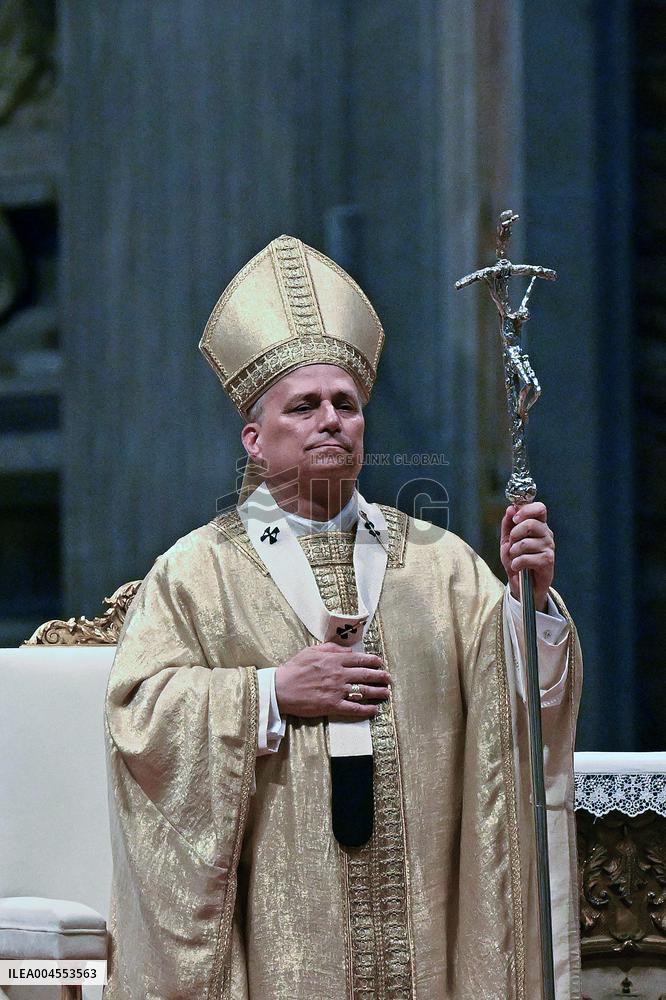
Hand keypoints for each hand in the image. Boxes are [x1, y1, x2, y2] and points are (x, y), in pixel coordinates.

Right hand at [275, 642, 390, 719]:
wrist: (281, 688)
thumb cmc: (294, 668)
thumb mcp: (311, 651)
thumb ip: (332, 648)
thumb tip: (348, 650)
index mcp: (334, 660)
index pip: (360, 659)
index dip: (373, 661)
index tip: (380, 663)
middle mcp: (339, 674)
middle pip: (366, 674)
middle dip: (380, 676)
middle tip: (388, 678)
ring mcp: (337, 691)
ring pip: (364, 691)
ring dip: (378, 692)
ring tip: (386, 693)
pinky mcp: (332, 706)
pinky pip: (354, 708)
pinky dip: (366, 710)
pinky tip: (374, 710)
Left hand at [500, 501, 554, 611]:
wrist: (522, 585)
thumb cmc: (516, 560)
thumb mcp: (507, 540)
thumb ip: (508, 523)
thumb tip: (511, 508)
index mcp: (539, 526)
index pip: (540, 508)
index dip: (526, 510)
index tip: (515, 518)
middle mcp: (547, 534)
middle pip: (532, 523)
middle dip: (515, 533)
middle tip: (512, 543)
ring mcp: (549, 547)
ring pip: (525, 543)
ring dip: (514, 552)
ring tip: (515, 558)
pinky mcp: (548, 561)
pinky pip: (527, 558)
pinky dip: (517, 563)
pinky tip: (518, 567)